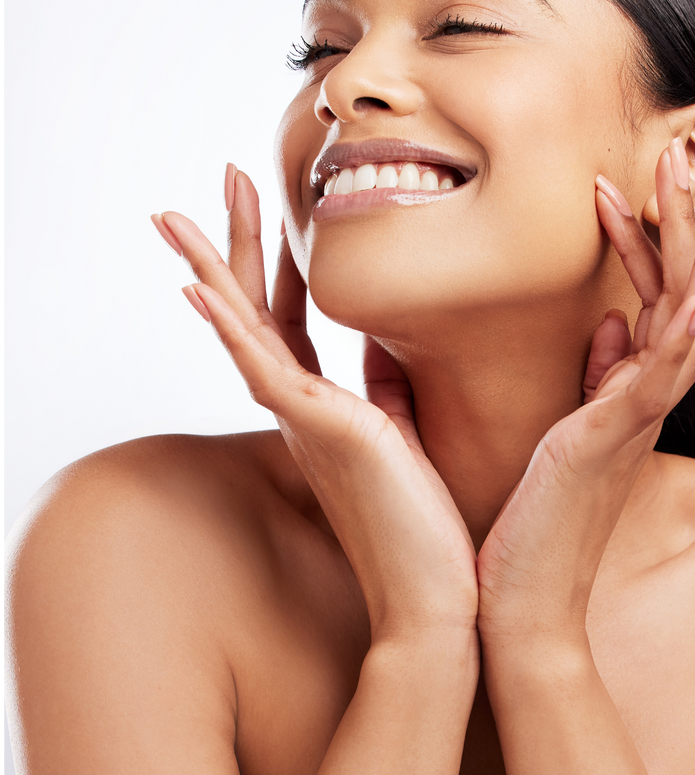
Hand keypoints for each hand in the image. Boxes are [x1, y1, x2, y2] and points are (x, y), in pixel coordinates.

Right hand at [151, 166, 477, 643]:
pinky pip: (262, 368)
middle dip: (239, 243)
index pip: (290, 321)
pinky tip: (197, 285)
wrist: (438, 598)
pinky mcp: (321, 432)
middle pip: (256, 310)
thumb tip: (393, 349)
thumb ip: (391, 391)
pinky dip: (227, 324)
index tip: (275, 212)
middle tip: (226, 177)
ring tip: (176, 215)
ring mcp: (304, 421)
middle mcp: (302, 411)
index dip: (277, 265)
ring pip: (244, 329)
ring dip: (212, 266)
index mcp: (325, 409)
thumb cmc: (428, 529)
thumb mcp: (407, 441)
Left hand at [476, 138, 694, 644]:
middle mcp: (640, 399)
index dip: (640, 240)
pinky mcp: (612, 445)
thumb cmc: (531, 519)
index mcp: (624, 390)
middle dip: (683, 223)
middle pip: (681, 294)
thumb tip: (610, 321)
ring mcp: (633, 421)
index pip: (645, 298)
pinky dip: (680, 339)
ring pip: (685, 324)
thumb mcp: (565, 428)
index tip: (620, 186)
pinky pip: (659, 384)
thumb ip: (596, 374)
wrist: (518, 599)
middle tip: (679, 155)